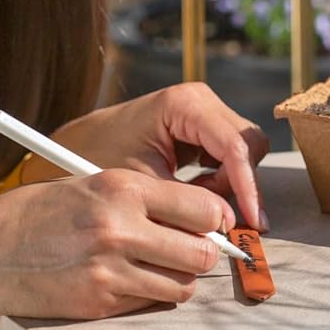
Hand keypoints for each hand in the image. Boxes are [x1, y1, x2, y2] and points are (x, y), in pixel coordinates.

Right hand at [0, 168, 226, 329]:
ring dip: (179, 278)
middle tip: (190, 249)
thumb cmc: (43, 212)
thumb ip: (146, 197)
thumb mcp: (93, 184)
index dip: (216, 219)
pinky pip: (152, 303)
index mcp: (122, 187)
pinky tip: (129, 280)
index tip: (213, 223)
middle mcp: (121, 227)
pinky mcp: (101, 303)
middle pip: (202, 252)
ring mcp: (111, 269)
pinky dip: (152, 295)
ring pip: (184, 285)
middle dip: (203, 253)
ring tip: (157, 266)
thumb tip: (205, 215)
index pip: (202, 207)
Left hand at [30, 82, 269, 230]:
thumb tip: (227, 228)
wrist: (77, 146)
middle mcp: (200, 101)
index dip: (248, 186)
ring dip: (228, 184)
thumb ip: (186, 204)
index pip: (234, 145)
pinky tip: (192, 193)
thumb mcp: (143, 185)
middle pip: (248, 145)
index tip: (252, 222)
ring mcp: (204, 112)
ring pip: (244, 152)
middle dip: (239, 185)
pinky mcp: (202, 128)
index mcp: (184, 104)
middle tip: (222, 220)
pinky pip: (230, 156)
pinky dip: (220, 180)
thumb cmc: (100, 158)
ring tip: (193, 203)